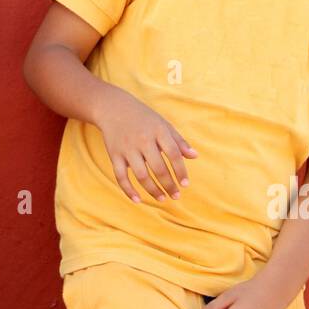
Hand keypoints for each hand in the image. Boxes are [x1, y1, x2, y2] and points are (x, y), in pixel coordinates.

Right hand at [93, 87, 196, 202]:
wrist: (113, 108)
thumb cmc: (143, 118)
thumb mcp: (163, 124)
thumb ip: (179, 141)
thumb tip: (195, 157)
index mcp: (158, 131)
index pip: (174, 154)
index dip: (181, 171)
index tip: (185, 184)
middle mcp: (143, 140)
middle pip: (158, 168)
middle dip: (168, 185)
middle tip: (176, 195)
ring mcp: (127, 148)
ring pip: (141, 175)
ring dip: (152, 190)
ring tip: (162, 198)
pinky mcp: (114, 154)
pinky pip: (121, 176)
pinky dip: (128, 190)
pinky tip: (138, 200)